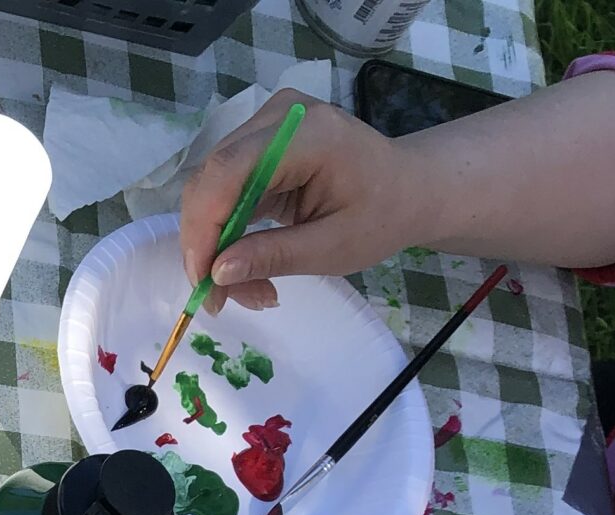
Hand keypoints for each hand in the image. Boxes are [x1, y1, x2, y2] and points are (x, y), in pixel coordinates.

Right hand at [179, 91, 422, 313]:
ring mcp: (266, 125)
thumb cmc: (383, 215)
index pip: (229, 171)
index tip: (204, 281)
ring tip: (240, 288)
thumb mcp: (335, 247)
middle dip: (205, 243)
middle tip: (219, 297)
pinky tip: (243, 262)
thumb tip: (217, 273)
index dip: (204, 226)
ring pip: (210, 187)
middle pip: (211, 178)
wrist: (410, 187)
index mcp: (306, 134)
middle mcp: (277, 117)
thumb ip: (274, 256)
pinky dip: (226, 230)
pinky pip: (224, 188)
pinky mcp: (259, 142)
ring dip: (214, 242)